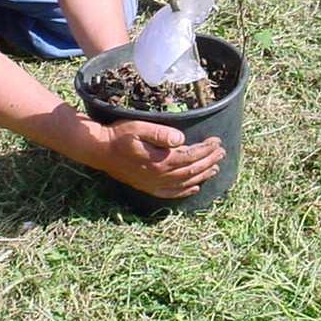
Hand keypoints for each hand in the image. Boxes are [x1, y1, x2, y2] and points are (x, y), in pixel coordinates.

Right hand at [97, 120, 225, 198]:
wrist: (99, 150)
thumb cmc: (119, 135)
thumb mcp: (138, 127)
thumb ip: (160, 133)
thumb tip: (181, 139)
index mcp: (160, 161)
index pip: (191, 156)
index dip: (206, 149)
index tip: (217, 141)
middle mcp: (160, 175)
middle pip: (191, 169)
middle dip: (209, 161)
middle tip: (221, 152)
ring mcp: (154, 183)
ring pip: (185, 182)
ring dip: (202, 175)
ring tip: (215, 168)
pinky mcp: (148, 186)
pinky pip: (172, 193)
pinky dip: (186, 191)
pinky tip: (194, 187)